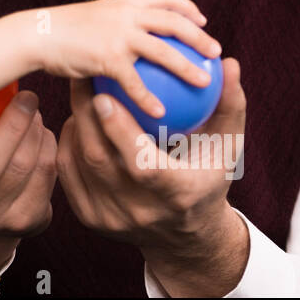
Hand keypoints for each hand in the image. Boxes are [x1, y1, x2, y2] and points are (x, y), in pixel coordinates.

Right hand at [39, 0, 221, 119]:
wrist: (37, 34)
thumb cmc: (62, 31)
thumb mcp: (93, 16)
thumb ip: (115, 22)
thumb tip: (130, 35)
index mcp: (125, 1)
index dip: (187, 6)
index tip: (202, 19)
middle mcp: (127, 13)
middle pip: (174, 22)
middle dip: (200, 36)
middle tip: (216, 52)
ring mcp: (118, 34)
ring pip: (164, 51)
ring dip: (188, 67)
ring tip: (205, 83)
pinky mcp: (107, 57)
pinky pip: (135, 82)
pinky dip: (149, 99)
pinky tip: (160, 114)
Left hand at [56, 57, 248, 295]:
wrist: (184, 236)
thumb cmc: (208, 177)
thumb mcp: (226, 147)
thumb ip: (229, 106)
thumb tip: (230, 63)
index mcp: (177, 195)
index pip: (143, 166)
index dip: (120, 131)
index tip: (105, 95)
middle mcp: (141, 212)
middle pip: (100, 160)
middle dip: (85, 114)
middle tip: (84, 76)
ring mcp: (111, 219)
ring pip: (80, 163)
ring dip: (76, 122)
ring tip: (79, 90)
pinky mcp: (90, 219)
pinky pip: (69, 172)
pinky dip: (69, 141)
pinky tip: (76, 117)